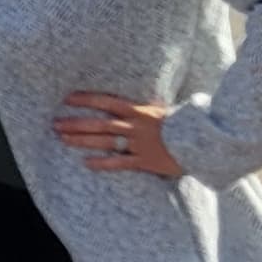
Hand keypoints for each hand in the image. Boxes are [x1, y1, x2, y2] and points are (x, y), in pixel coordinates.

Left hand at [55, 91, 184, 177]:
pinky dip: (103, 163)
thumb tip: (139, 101)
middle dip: (76, 123)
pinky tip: (86, 163)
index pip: (108, 101)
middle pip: (100, 123)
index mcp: (141, 110)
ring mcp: (139, 144)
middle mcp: (136, 126)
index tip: (67, 98)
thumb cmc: (186, 125)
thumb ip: (148, 107)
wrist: (205, 143)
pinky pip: (120, 162)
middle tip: (56, 123)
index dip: (87, 99)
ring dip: (82, 140)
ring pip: (105, 141)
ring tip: (63, 139)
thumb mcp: (165, 110)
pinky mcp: (145, 161)